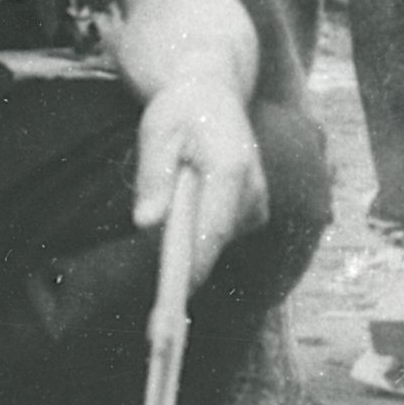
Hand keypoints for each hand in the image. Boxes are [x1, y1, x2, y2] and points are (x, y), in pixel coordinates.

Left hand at [133, 69, 263, 288]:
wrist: (211, 95)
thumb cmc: (179, 111)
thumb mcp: (156, 131)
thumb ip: (152, 176)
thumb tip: (146, 223)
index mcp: (232, 169)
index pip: (212, 231)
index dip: (192, 268)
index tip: (172, 299)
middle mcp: (253, 191)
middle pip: (213, 245)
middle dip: (181, 265)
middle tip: (154, 309)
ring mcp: (257, 204)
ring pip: (213, 243)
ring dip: (186, 237)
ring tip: (170, 198)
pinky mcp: (253, 214)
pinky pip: (217, 236)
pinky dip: (197, 231)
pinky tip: (187, 200)